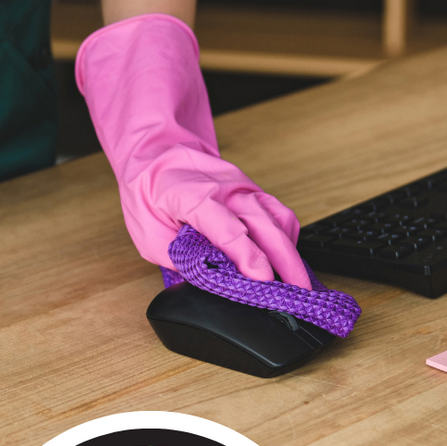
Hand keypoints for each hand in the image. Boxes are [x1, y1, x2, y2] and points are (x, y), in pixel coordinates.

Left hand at [75, 14, 310, 289]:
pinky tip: (286, 258)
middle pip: (265, 226)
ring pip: (278, 219)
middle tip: (297, 293)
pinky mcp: (252, 190)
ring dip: (291, 252)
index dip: (249, 258)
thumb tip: (208, 282)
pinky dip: (286, 237)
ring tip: (298, 282)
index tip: (263, 281)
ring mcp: (243, 187)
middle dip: (286, 262)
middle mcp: (225, 189)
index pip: (229, 231)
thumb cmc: (149, 192)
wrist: (156, 152)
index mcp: (193, 197)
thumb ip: (179, 259)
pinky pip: (278, 213)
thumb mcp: (148, 235)